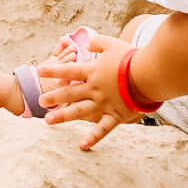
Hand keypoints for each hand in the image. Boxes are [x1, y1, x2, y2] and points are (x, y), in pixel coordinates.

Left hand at [37, 30, 144, 150]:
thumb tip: (87, 42)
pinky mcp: (115, 115)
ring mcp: (103, 104)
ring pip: (79, 112)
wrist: (148, 75)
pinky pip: (102, 129)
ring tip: (48, 121)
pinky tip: (82, 145)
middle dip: (53, 97)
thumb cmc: (130, 57)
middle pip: (69, 93)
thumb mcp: (111, 43)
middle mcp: (94, 89)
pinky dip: (93, 138)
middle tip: (40, 101)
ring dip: (63, 117)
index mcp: (92, 71)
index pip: (68, 71)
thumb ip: (97, 41)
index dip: (53, 70)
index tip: (39, 71)